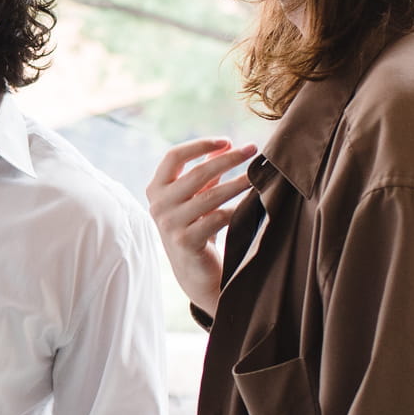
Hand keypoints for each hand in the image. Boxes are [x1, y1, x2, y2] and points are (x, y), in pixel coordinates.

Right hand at [145, 138, 257, 314]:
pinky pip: (217, 218)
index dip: (200, 145)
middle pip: (197, 173)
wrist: (194, 273)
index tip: (227, 141)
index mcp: (156, 189)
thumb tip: (225, 144)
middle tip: (252, 149)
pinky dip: (236, 209)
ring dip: (238, 182)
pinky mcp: (186, 242)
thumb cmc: (196, 227)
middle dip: (228, 159)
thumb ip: (204, 172)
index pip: (173, 156)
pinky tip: (252, 204)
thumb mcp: (195, 197)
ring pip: (210, 196)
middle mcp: (158, 206)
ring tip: (257, 176)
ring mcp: (170, 225)